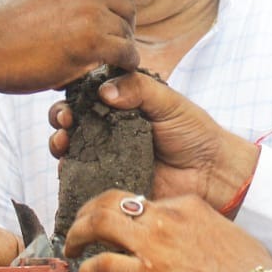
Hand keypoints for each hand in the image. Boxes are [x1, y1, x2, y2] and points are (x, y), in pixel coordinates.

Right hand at [0, 0, 136, 90]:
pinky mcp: (93, 41)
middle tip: (109, 44)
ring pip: (127, 32)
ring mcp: (91, 11)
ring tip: (104, 61)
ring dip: (119, 48)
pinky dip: (124, 64)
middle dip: (122, 25)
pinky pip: (127, 53)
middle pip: (128, 5)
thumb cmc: (1, 21)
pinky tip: (113, 71)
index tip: (115, 14)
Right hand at [48, 71, 257, 206]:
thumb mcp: (169, 102)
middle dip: (60, 118)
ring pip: (72, 149)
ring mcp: (108, 157)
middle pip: (73, 121)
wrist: (212, 174)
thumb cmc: (195, 133)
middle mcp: (111, 130)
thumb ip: (140, 89)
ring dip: (59, 144)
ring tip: (62, 143)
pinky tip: (66, 168)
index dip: (73, 94)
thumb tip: (105, 90)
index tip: (70, 98)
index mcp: (124, 105)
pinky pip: (83, 179)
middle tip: (64, 121)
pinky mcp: (110, 182)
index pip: (89, 95)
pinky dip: (69, 174)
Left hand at [64, 190, 271, 271]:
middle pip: (114, 200)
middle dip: (91, 210)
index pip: (146, 200)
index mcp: (189, 205)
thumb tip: (196, 249)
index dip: (127, 213)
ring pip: (100, 221)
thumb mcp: (229, 238)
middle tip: (82, 226)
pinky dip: (86, 271)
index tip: (120, 228)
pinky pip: (101, 264)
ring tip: (71, 246)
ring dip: (79, 232)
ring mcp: (154, 243)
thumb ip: (205, 234)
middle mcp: (167, 217)